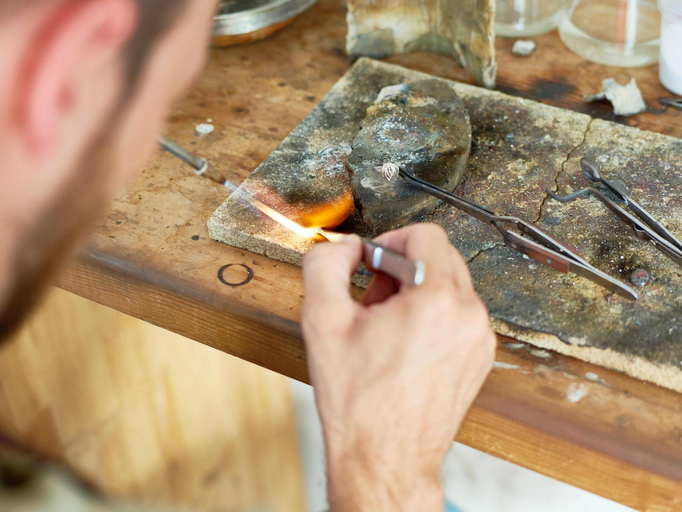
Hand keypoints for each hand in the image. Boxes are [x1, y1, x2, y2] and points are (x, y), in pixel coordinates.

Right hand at [301, 224, 495, 511]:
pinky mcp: (480, 357)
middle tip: (372, 299)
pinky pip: (458, 315)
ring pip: (450, 286)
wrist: (384, 459)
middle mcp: (468, 315)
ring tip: (385, 328)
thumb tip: (345, 247)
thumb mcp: (322, 322)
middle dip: (402, 268)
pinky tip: (402, 345)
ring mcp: (479, 339)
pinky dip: (431, 317)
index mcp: (436, 300)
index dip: (390, 240)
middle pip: (440, 257)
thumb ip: (326, 265)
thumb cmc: (359, 402)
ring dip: (416, 293)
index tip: (372, 263)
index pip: (425, 234)